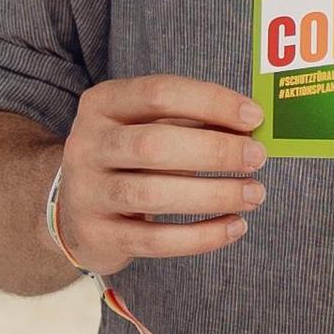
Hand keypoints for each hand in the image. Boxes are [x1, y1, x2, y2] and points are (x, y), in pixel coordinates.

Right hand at [53, 75, 265, 278]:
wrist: (76, 212)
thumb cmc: (130, 160)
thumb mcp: (150, 128)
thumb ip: (194, 121)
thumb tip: (251, 125)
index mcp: (103, 104)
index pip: (159, 93)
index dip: (211, 102)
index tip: (253, 117)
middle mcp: (87, 145)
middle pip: (154, 144)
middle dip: (215, 151)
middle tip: (257, 158)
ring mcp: (87, 192)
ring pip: (154, 195)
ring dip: (214, 194)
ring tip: (254, 193)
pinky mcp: (98, 236)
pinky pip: (155, 240)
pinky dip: (201, 236)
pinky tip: (234, 226)